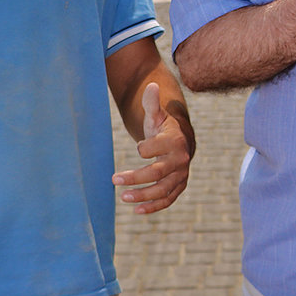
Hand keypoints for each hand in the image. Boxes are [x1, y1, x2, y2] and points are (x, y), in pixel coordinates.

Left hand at [112, 82, 191, 213]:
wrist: (181, 142)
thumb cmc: (163, 128)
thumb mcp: (157, 115)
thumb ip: (151, 103)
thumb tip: (150, 84)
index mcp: (174, 141)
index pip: (156, 148)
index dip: (144, 149)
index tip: (138, 147)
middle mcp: (180, 160)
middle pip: (158, 172)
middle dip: (136, 178)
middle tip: (114, 179)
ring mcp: (180, 176)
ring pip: (162, 189)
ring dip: (143, 196)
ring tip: (123, 198)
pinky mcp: (178, 187)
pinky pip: (167, 200)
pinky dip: (153, 207)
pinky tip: (136, 211)